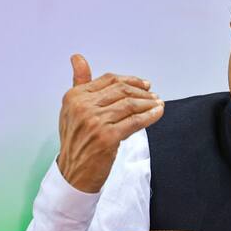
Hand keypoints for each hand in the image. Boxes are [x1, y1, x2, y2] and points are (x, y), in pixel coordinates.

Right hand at [57, 54, 163, 192]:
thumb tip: (78, 58)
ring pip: (131, 105)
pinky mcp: (107, 137)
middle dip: (142, 92)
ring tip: (158, 104)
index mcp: (74, 96)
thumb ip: (80, 83)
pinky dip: (151, 116)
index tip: (144, 84)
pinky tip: (158, 113)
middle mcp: (82, 107)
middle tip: (154, 94)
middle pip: (122, 90)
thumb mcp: (72, 109)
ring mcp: (95, 122)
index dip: (131, 80)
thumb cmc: (77, 141)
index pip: (109, 79)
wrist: (74, 172)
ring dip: (149, 103)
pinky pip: (136, 121)